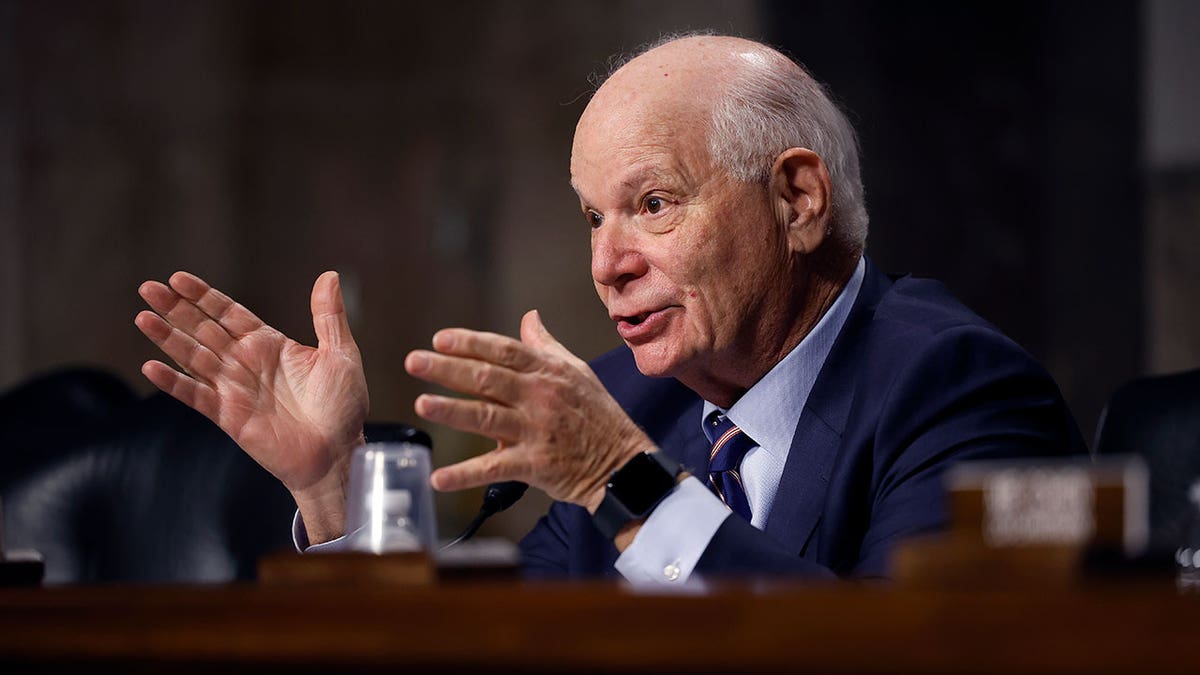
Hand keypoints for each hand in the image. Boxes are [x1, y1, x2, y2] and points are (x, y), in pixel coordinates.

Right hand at [135, 271, 368, 542]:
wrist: (337, 453)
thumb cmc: (343, 407)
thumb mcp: (341, 354)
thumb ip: (328, 316)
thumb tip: (329, 275)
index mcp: (270, 345)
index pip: (228, 313)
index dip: (203, 296)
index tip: (178, 278)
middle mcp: (246, 363)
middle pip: (202, 329)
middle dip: (175, 308)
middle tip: (148, 287)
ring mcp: (234, 389)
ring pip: (192, 357)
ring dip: (167, 338)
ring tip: (142, 317)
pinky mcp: (228, 416)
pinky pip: (195, 395)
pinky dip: (173, 382)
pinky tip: (151, 366)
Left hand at [404, 310, 652, 511]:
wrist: (623, 463)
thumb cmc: (597, 414)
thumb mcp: (577, 371)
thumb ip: (546, 345)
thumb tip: (529, 316)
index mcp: (547, 372)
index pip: (503, 350)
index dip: (471, 343)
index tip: (439, 339)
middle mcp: (540, 397)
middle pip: (487, 378)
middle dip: (448, 369)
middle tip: (414, 362)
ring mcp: (537, 430)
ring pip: (487, 417)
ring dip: (452, 411)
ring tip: (422, 404)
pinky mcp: (536, 465)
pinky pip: (495, 468)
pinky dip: (466, 475)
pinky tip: (439, 478)